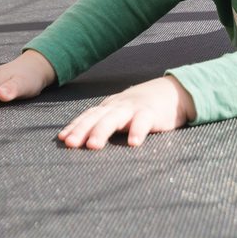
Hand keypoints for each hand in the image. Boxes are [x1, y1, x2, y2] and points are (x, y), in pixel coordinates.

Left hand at [59, 75, 196, 148]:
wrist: (173, 91)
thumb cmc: (143, 106)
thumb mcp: (122, 111)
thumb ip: (105, 122)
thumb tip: (81, 139)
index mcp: (110, 107)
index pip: (89, 115)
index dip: (75, 126)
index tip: (63, 139)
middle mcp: (118, 106)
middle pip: (97, 117)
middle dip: (82, 129)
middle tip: (70, 144)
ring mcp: (134, 108)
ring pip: (115, 118)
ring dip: (102, 130)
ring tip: (93, 145)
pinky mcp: (152, 113)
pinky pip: (144, 121)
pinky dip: (138, 130)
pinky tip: (133, 142)